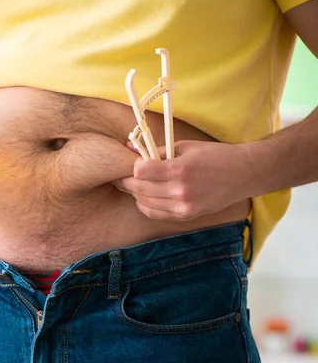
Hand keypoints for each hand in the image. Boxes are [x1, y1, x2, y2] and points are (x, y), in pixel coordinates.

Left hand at [113, 140, 251, 220]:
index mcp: (181, 170)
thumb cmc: (214, 156)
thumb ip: (156, 150)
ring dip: (134, 193)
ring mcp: (184, 207)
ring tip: (132, 184)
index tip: (133, 162)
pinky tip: (144, 196)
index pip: (141, 171)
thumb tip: (129, 146)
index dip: (133, 166)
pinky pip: (155, 214)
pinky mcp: (186, 216)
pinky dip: (145, 205)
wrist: (243, 174)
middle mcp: (181, 191)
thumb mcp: (185, 146)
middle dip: (126, 181)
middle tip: (120, 176)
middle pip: (140, 188)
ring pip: (145, 202)